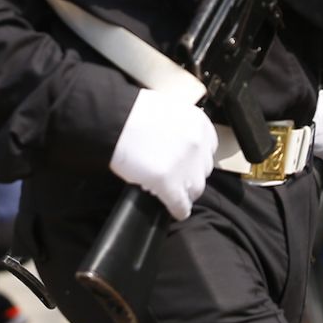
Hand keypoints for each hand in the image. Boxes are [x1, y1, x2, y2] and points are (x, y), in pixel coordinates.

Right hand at [108, 89, 216, 219]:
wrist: (114, 120)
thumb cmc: (132, 113)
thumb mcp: (167, 112)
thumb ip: (179, 129)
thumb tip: (177, 145)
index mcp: (199, 124)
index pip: (208, 149)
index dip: (195, 159)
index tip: (187, 163)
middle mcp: (198, 145)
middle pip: (203, 170)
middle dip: (190, 174)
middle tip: (176, 176)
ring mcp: (185, 166)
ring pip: (195, 189)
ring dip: (185, 192)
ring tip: (172, 193)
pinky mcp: (170, 184)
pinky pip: (180, 204)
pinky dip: (178, 209)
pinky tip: (174, 211)